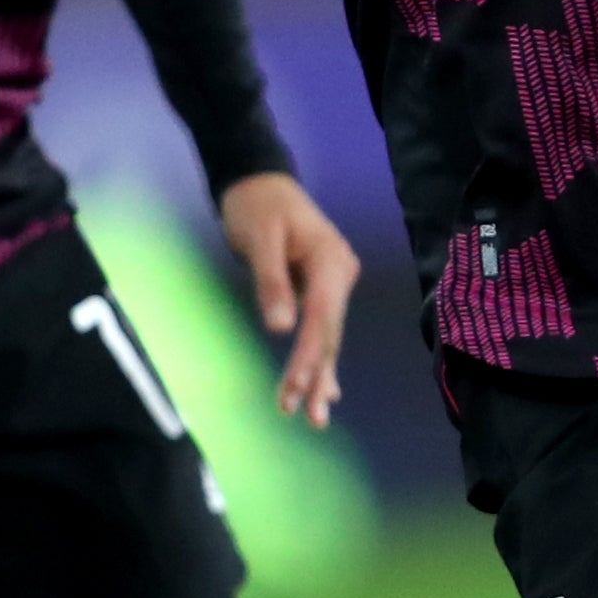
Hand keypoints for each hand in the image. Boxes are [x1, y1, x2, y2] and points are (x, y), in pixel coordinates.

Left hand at [218, 173, 357, 425]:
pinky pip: (322, 330)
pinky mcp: (320, 290)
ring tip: (316, 417)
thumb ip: (271, 282)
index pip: (323, 319)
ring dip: (321, 376)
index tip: (294, 391)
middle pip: (331, 334)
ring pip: (329, 337)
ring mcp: (333, 284)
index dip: (309, 358)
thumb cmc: (257, 205)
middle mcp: (340, 276)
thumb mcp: (259, 238)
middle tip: (308, 417)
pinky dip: (320, 359)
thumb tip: (280, 329)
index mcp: (332, 262)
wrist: (259, 180)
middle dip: (317, 376)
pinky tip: (324, 390)